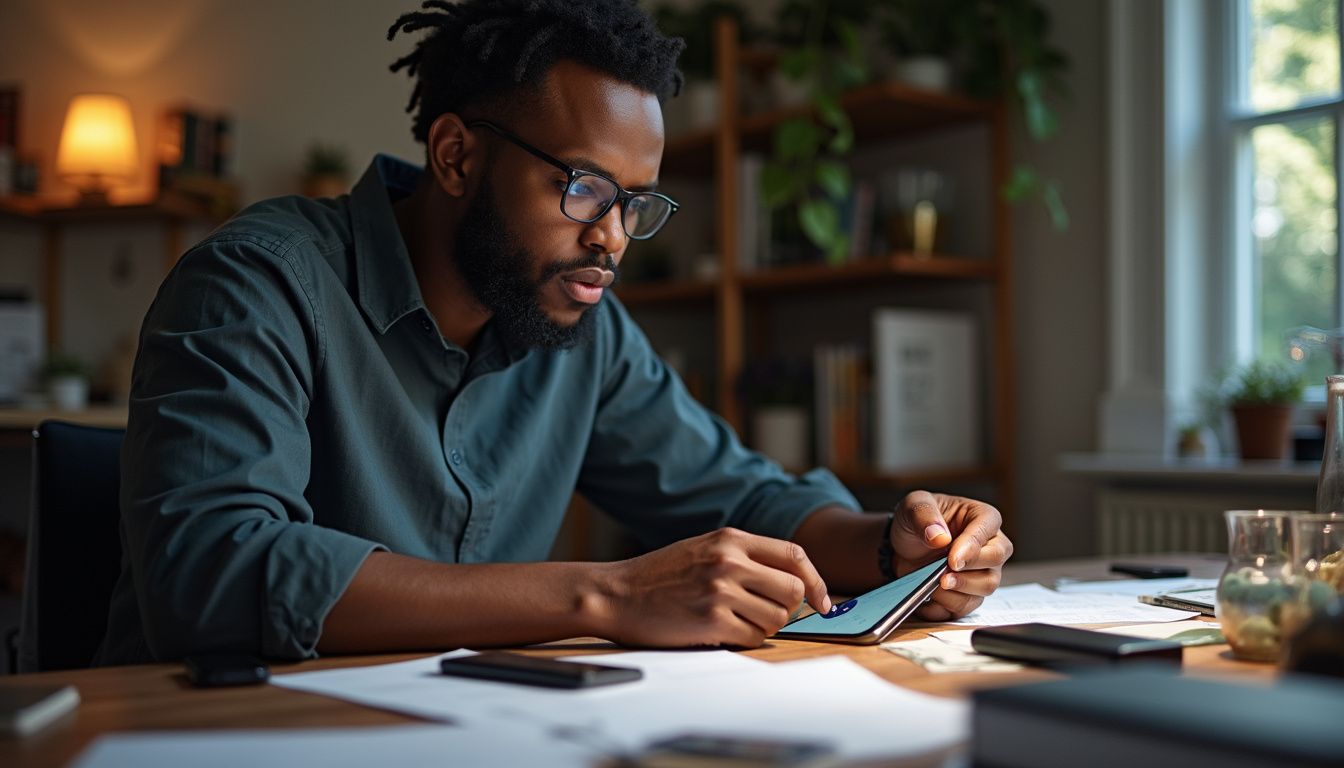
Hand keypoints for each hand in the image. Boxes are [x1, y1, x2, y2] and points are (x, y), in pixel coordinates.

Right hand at [600, 528, 830, 647]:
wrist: (615, 594)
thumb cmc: (659, 576)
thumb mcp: (703, 549)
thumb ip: (744, 557)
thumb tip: (794, 583)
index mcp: (730, 539)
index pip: (794, 555)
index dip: (816, 581)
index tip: (822, 601)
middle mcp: (729, 561)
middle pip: (793, 590)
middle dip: (787, 608)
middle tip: (764, 613)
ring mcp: (721, 590)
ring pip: (777, 619)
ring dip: (763, 626)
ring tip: (734, 620)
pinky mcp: (712, 621)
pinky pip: (754, 638)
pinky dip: (744, 639)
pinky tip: (720, 631)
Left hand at [889, 490, 1012, 620]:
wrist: (903, 547)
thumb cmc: (916, 521)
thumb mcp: (912, 506)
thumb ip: (923, 515)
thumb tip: (939, 537)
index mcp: (982, 517)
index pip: (987, 530)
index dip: (971, 547)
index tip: (952, 560)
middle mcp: (990, 545)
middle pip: (994, 561)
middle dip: (968, 572)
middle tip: (942, 576)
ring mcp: (983, 572)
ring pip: (986, 587)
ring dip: (957, 590)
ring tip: (933, 584)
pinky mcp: (971, 594)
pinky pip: (966, 607)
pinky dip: (945, 606)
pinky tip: (929, 597)